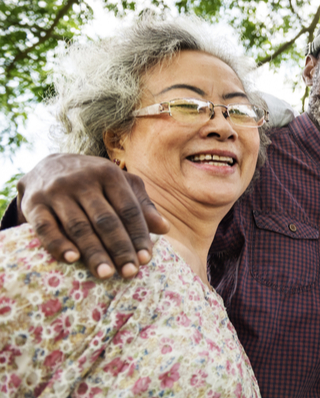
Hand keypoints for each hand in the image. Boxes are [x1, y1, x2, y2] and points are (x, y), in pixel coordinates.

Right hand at [17, 153, 169, 278]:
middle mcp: (82, 181)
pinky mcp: (33, 204)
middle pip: (106, 219)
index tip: (146, 259)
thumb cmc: (92, 181)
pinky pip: (46, 228)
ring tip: (107, 274)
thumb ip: (141, 205)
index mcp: (109, 174)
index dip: (139, 235)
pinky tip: (72, 260)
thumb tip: (165, 228)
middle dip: (120, 248)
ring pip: (79, 226)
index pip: (128, 209)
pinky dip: (58, 244)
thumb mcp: (119, 184)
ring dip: (94, 252)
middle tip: (130, 272)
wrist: (45, 166)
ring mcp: (56, 192)